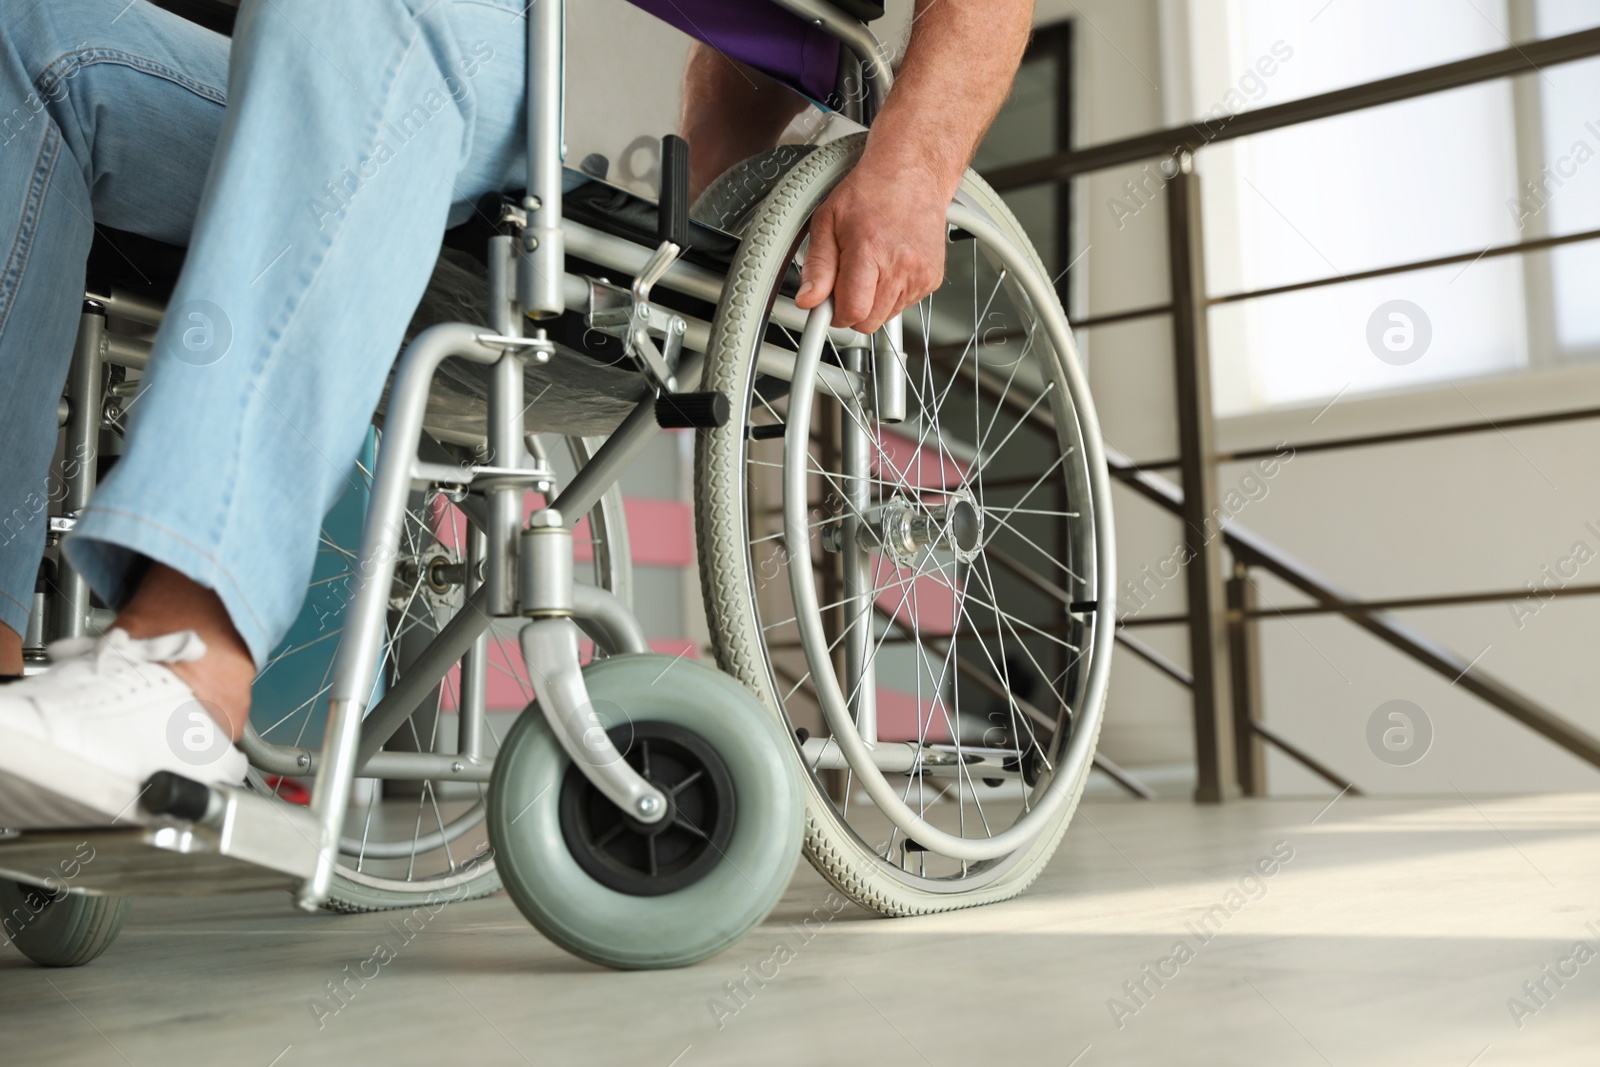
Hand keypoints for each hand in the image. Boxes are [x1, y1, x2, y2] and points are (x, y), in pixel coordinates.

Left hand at [794, 155, 949, 334]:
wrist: (913, 173)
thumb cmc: (870, 191)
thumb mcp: (827, 220)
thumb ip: (817, 265)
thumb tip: (808, 300)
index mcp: (870, 250)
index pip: (853, 312)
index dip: (834, 314)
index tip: (828, 304)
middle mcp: (900, 266)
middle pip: (868, 322)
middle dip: (852, 308)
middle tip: (846, 279)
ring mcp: (920, 274)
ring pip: (885, 317)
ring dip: (872, 302)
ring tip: (870, 266)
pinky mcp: (932, 279)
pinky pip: (903, 306)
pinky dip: (891, 294)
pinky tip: (888, 266)